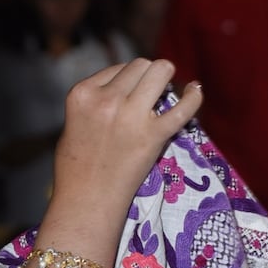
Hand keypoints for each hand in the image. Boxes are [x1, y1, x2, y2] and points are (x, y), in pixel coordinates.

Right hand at [33, 60, 200, 267]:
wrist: (86, 202)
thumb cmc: (75, 169)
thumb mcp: (72, 124)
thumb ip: (94, 102)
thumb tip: (122, 89)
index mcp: (82, 93)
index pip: (116, 68)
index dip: (128, 79)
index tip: (132, 92)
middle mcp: (106, 99)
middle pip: (140, 65)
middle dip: (148, 76)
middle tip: (150, 92)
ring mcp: (130, 116)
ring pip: (161, 71)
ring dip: (166, 79)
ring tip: (167, 92)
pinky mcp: (153, 135)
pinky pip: (183, 107)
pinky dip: (193, 97)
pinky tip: (194, 91)